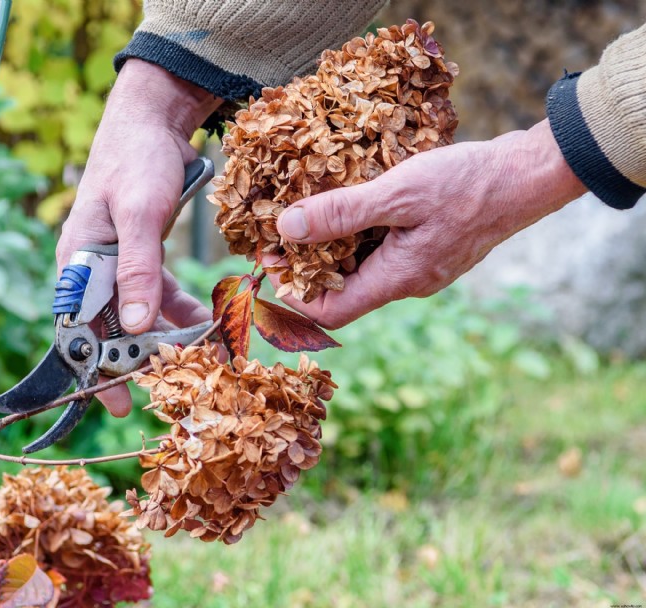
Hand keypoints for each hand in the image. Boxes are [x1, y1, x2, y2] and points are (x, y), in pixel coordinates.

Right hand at [57, 59, 220, 415]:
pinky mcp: (144, 257)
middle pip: (113, 329)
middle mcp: (94, 271)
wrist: (153, 123)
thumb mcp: (137, 214)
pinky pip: (160, 295)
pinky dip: (180, 310)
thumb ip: (138, 269)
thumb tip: (135, 325)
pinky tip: (206, 322)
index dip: (98, 369)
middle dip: (141, 358)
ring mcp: (119, 265)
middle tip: (174, 384)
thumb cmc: (135, 162)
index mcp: (78, 264)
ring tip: (199, 356)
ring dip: (167, 337)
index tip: (120, 403)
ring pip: (140, 316)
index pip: (80, 330)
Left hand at [272, 119, 587, 328]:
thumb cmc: (469, 183)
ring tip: (309, 209)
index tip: (268, 263)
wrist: (529, 174)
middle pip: (343, 290)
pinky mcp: (429, 249)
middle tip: (281, 229)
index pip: (331, 312)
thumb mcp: (398, 192)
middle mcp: (407, 282)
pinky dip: (359, 232)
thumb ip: (342, 213)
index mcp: (398, 279)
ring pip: (362, 267)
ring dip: (332, 244)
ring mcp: (421, 267)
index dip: (293, 295)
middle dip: (307, 264)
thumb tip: (288, 230)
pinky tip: (349, 202)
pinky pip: (383, 250)